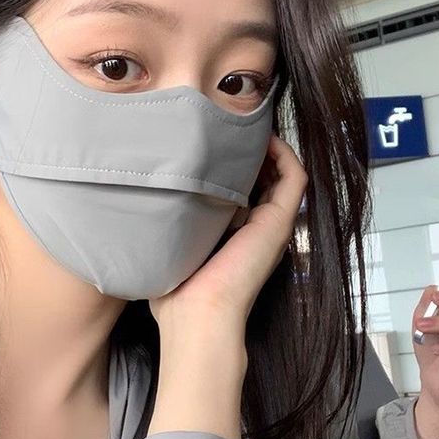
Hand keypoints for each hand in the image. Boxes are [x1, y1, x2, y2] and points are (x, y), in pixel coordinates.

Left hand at [149, 134, 306, 331]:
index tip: (213, 138)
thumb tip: (143, 199)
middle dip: (251, 148)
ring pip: (284, 173)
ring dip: (269, 146)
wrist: (198, 314)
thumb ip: (168, 223)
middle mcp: (258, 226)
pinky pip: (295, 177)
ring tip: (246, 124)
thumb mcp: (170, 246)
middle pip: (266, 175)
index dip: (234, 161)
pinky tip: (262, 138)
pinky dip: (284, 153)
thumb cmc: (177, 293)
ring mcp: (273, 224)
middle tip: (230, 124)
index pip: (245, 187)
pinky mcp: (281, 222)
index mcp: (236, 233)